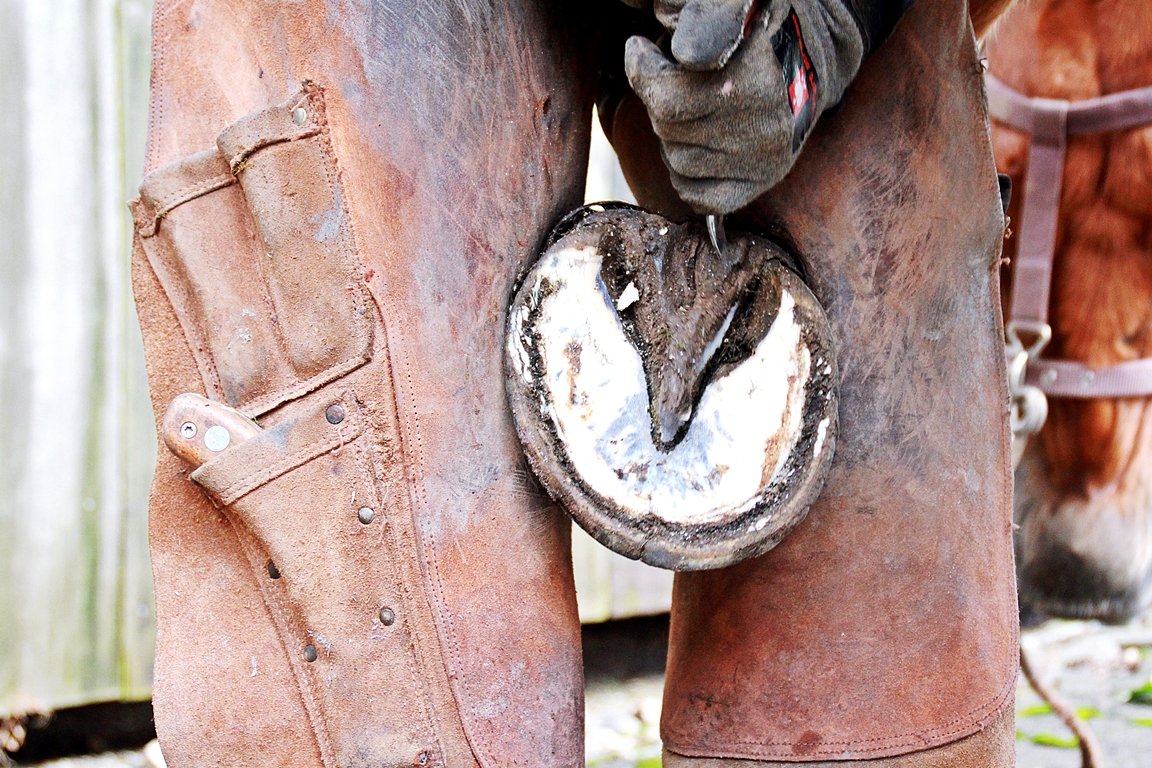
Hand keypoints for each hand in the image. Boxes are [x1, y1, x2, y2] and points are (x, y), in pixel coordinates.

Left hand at [626, 1, 864, 213]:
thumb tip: (660, 54)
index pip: (668, 93)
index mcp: (749, 68)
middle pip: (666, 121)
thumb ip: (696, 16)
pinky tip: (698, 147)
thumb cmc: (758, 33)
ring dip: (673, 136)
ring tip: (693, 112)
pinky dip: (687, 176)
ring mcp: (760, 153)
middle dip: (659, 97)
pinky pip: (697, 194)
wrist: (807, 67)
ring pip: (676, 159)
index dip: (643, 67)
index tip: (638, 50)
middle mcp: (758, 115)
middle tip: (671, 79)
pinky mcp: (761, 179)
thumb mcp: (734, 7)